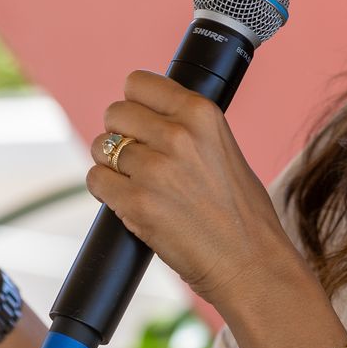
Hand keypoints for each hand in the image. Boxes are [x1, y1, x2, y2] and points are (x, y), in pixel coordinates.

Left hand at [88, 71, 304, 308]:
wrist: (250, 264)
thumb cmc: (242, 214)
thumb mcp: (224, 149)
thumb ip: (189, 128)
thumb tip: (147, 116)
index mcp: (202, 114)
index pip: (138, 83)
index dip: (134, 103)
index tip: (139, 120)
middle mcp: (177, 135)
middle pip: (115, 113)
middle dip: (120, 134)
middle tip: (137, 158)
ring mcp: (155, 170)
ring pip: (101, 147)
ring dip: (111, 164)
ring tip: (136, 183)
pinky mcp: (137, 203)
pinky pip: (96, 180)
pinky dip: (105, 191)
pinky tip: (127, 202)